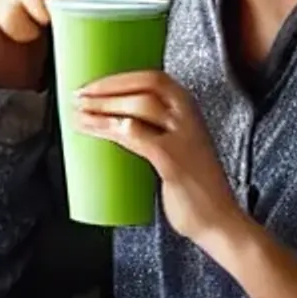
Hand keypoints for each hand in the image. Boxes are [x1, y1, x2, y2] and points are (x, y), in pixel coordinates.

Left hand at [75, 70, 244, 247]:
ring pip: (139, 107)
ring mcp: (183, 137)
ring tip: (78, 113)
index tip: (92, 84)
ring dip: (103, 107)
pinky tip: (92, 129)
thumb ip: (153, 131)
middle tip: (78, 97)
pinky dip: (110, 129)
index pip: (153, 78)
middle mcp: (188, 117)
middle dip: (107, 89)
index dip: (119, 78)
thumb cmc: (192, 185)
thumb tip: (111, 122)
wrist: (218, 220)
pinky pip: (136, 136)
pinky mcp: (173, 161)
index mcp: (188, 109)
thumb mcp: (176, 146)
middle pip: (144, 87)